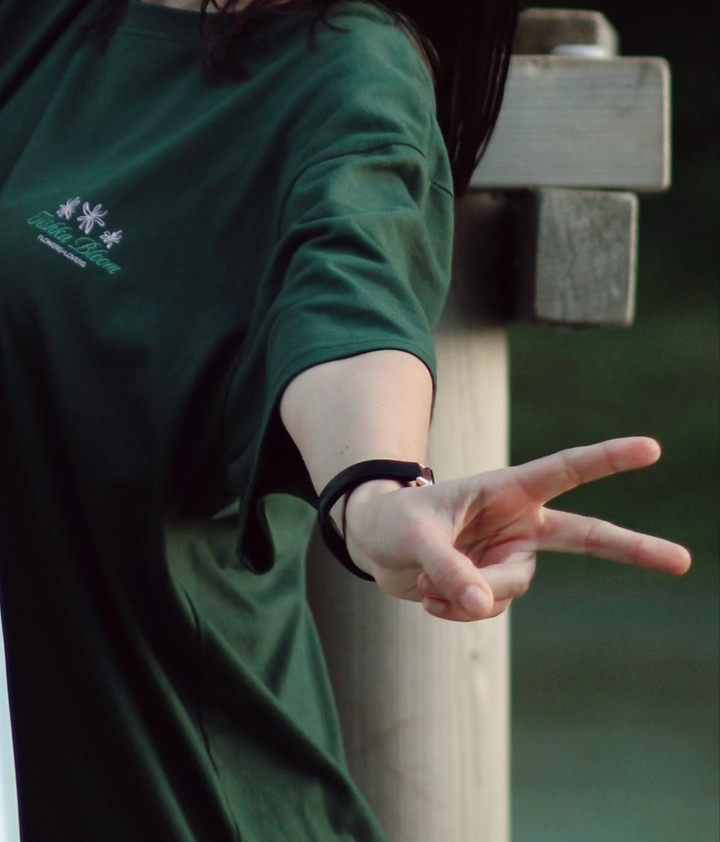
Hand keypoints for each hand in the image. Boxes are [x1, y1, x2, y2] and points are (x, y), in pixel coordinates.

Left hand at [344, 436, 690, 619]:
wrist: (374, 545)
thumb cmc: (392, 521)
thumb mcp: (411, 536)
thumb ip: (446, 567)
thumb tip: (480, 605)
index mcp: (506, 488)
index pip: (566, 470)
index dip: (608, 458)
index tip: (651, 447)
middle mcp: (517, 522)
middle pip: (587, 536)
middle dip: (635, 549)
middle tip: (684, 561)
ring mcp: (509, 555)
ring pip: (510, 589)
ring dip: (469, 594)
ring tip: (430, 578)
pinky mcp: (494, 584)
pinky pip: (488, 611)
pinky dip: (457, 610)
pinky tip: (429, 596)